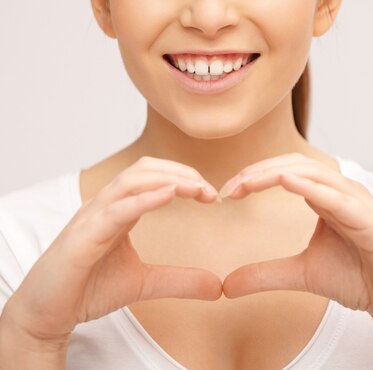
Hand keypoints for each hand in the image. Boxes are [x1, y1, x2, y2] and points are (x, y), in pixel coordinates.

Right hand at [5, 157, 221, 340]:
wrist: (47, 312)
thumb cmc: (88, 287)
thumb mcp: (143, 283)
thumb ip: (178, 280)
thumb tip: (216, 286)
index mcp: (118, 207)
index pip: (152, 175)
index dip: (183, 176)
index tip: (212, 193)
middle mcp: (104, 204)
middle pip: (143, 169)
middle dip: (180, 173)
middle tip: (210, 190)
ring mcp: (92, 217)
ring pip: (130, 181)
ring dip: (167, 180)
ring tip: (197, 189)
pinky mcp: (83, 237)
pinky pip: (115, 210)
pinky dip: (143, 199)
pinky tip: (167, 196)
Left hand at [220, 153, 372, 329]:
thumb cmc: (354, 277)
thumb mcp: (300, 273)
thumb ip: (265, 273)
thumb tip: (226, 285)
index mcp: (324, 194)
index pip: (285, 170)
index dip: (255, 175)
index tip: (227, 192)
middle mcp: (340, 190)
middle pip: (295, 164)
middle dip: (260, 172)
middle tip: (230, 187)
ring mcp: (355, 201)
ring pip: (314, 172)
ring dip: (277, 174)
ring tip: (249, 182)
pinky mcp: (367, 219)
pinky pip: (337, 197)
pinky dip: (311, 187)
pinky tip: (287, 183)